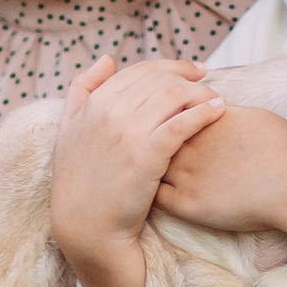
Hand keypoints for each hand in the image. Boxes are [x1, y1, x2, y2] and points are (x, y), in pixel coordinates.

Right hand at [48, 56, 223, 286]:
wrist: (86, 228)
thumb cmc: (80, 183)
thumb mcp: (68, 130)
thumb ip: (82, 89)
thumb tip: (107, 59)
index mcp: (94, 103)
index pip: (140, 70)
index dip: (171, 67)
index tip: (192, 72)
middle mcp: (109, 112)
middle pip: (160, 79)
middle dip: (189, 77)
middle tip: (207, 84)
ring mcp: (127, 133)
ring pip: (174, 95)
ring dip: (200, 92)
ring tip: (215, 100)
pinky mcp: (146, 156)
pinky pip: (181, 123)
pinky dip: (203, 112)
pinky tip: (218, 112)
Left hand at [154, 104, 286, 241]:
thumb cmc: (283, 148)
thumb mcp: (251, 116)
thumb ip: (222, 114)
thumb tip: (211, 112)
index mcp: (204, 120)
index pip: (169, 113)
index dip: (164, 120)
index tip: (164, 127)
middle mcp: (190, 144)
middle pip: (153, 137)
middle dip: (150, 141)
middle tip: (147, 148)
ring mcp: (186, 175)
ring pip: (150, 166)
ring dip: (148, 167)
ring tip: (146, 171)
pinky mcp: (188, 204)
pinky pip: (157, 196)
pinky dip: (152, 192)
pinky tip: (154, 193)